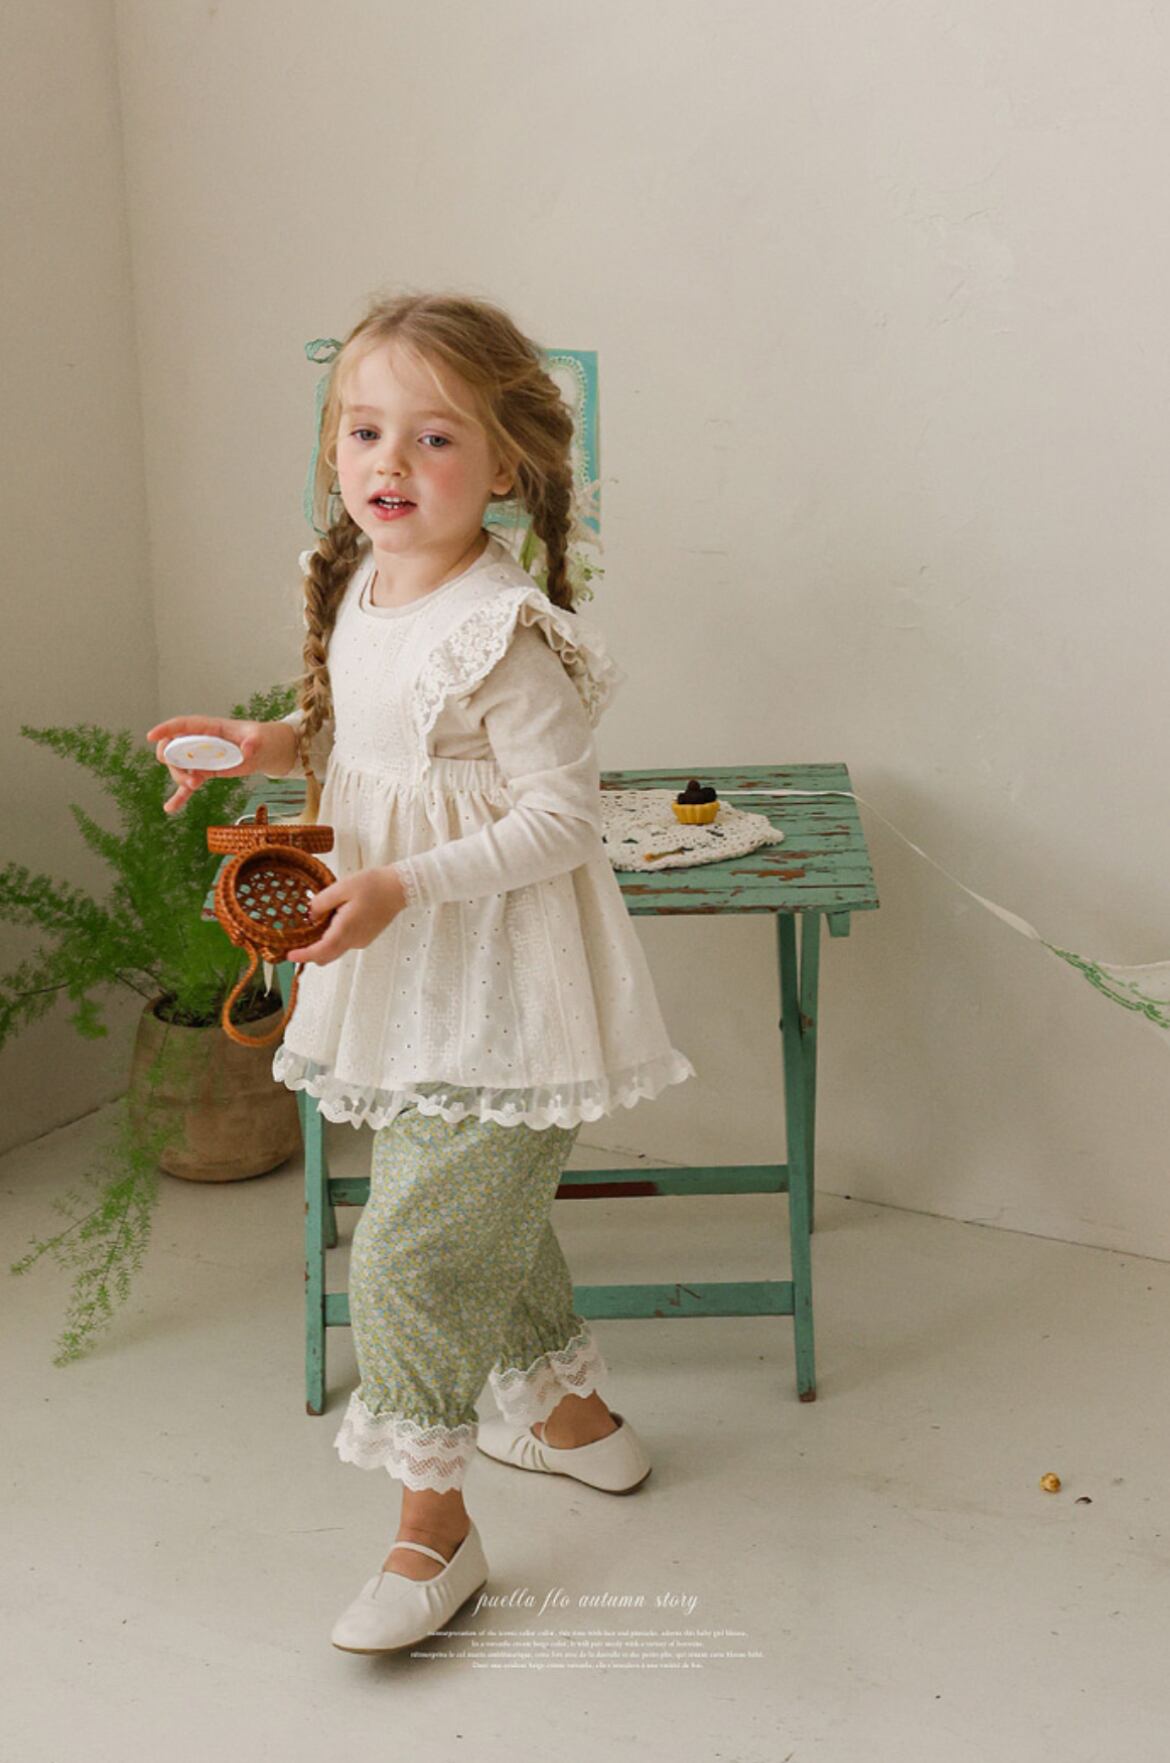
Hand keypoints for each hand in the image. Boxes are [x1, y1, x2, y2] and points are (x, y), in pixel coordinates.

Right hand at [145, 715, 265, 814]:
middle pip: (173, 747)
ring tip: (194, 786)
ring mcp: (201, 757)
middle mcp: (200, 741)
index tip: (150, 737)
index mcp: (210, 727)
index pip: (183, 725)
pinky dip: (179, 796)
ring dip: (180, 778)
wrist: (266, 751)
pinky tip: (170, 808)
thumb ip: (253, 742)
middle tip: (186, 773)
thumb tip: (247, 750)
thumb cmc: (262, 738)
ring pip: (179, 766)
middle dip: (171, 760)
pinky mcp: (206, 772)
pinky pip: (188, 784)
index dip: (166, 729)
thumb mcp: (260, 738)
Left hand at [287, 866, 409, 966]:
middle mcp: (353, 940)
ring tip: (318, 921)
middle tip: (296, 941)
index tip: (290, 955)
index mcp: (345, 929)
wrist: (399, 888)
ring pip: (335, 950)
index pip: (320, 951)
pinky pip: (345, 943)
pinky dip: (335, 938)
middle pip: (326, 956)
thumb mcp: (341, 887)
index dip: (304, 955)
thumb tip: (310, 915)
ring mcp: (361, 940)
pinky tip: (335, 919)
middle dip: (311, 953)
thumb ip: (321, 902)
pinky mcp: (366, 937)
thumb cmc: (372, 885)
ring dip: (323, 944)